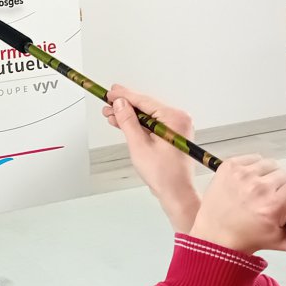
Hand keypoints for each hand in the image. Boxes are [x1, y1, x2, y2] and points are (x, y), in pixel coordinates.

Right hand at [104, 86, 199, 232]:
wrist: (176, 193)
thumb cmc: (164, 175)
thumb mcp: (139, 145)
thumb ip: (128, 122)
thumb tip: (120, 104)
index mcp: (174, 118)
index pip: (144, 101)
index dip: (124, 96)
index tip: (110, 92)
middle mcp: (178, 119)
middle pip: (146, 107)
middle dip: (125, 107)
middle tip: (107, 104)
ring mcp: (176, 127)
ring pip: (147, 116)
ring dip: (129, 116)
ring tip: (111, 115)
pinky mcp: (172, 135)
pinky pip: (152, 124)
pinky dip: (138, 125)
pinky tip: (123, 123)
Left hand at [189, 155, 285, 254]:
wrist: (215, 236)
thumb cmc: (245, 238)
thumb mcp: (282, 241)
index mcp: (274, 205)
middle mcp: (259, 187)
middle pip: (284, 173)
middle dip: (281, 185)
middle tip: (272, 197)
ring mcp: (243, 175)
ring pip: (270, 164)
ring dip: (267, 174)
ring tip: (259, 189)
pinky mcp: (229, 166)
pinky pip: (253, 157)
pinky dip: (253, 167)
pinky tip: (248, 181)